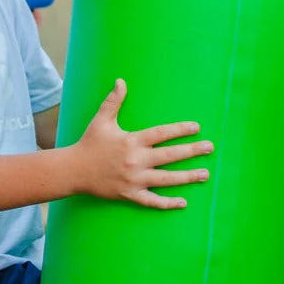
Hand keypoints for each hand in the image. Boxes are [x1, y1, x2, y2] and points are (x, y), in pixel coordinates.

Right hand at [74, 79, 211, 208]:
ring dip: (187, 177)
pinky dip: (167, 203)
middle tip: (210, 147)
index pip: (161, 134)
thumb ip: (114, 101)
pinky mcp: (129, 194)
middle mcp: (135, 160)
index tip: (197, 127)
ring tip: (205, 174)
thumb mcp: (102, 120)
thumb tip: (121, 80)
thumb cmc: (89, 143)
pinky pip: (152, 201)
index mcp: (132, 141)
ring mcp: (134, 179)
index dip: (180, 130)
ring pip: (166, 179)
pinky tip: (183, 202)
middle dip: (192, 151)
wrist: (73, 171)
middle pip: (169, 155)